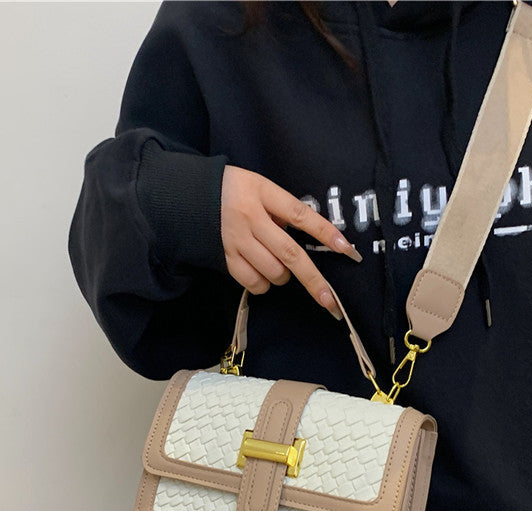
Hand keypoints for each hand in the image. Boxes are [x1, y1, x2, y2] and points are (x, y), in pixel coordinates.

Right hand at [220, 165, 361, 318]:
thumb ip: (281, 209)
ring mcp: (236, 240)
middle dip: (313, 280)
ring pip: (273, 272)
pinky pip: (253, 282)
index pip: (300, 215)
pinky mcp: (224, 258)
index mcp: (262, 193)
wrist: (185, 197)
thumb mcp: (258, 187)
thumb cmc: (231, 190)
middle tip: (330, 301)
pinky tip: (262, 273)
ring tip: (278, 265)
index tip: (347, 249)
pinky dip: (264, 284)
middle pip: (290, 254)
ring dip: (284, 277)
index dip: (325, 233)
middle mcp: (250, 218)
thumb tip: (310, 236)